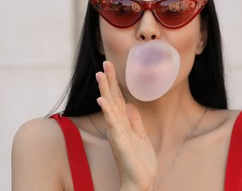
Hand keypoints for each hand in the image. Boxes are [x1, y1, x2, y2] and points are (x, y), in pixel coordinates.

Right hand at [96, 61, 156, 190]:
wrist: (141, 181)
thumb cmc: (140, 161)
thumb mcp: (141, 136)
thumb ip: (135, 121)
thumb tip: (130, 105)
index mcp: (123, 123)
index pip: (117, 98)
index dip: (113, 83)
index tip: (109, 67)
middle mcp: (117, 125)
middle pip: (111, 98)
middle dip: (108, 81)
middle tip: (104, 63)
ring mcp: (117, 132)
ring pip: (110, 107)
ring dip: (105, 91)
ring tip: (100, 75)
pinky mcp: (120, 141)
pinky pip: (113, 123)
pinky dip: (108, 111)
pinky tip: (102, 100)